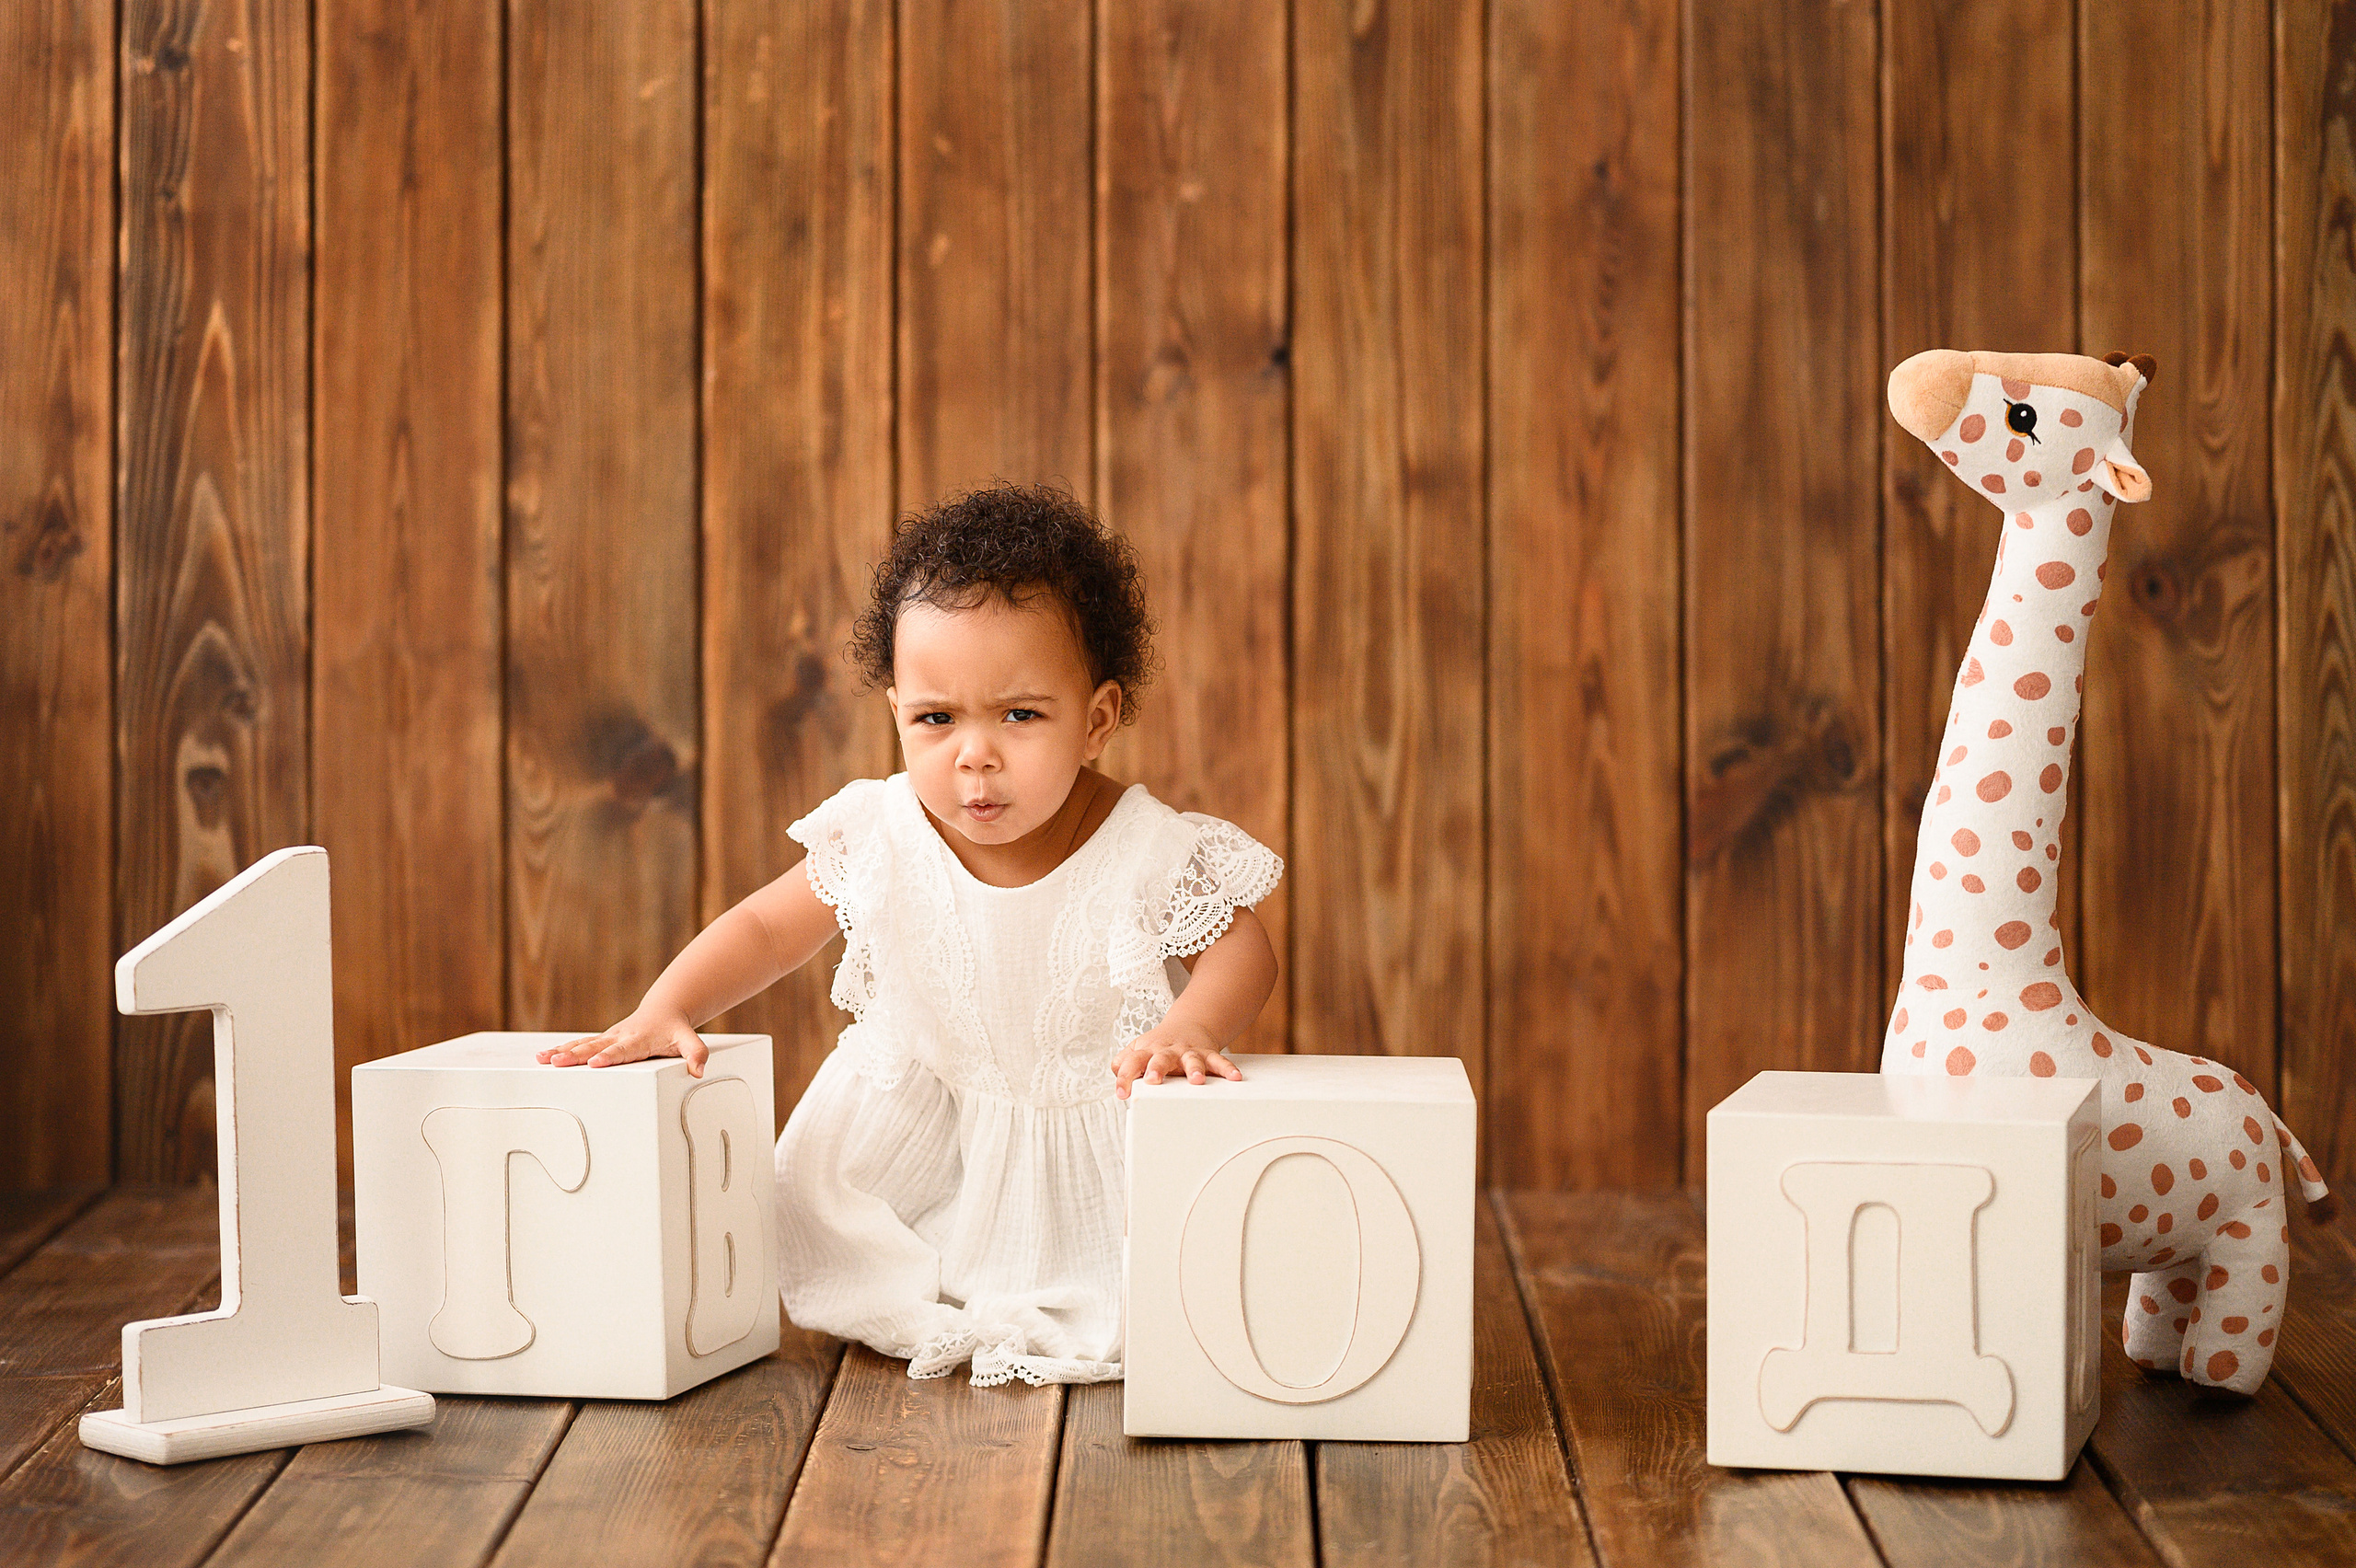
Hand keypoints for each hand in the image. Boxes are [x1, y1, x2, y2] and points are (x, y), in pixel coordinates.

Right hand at [537, 1011, 709, 1076]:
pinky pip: (579, 1044)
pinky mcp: (601, 1039)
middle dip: (577, 1055)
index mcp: (640, 1039)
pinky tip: (542, 1057)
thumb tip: (698, 1070)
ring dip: (563, 1052)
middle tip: (558, 1062)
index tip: (596, 1062)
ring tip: (543, 1059)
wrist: (664, 1009)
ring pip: (583, 1044)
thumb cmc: (675, 1029)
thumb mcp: (689, 1039)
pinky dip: (561, 1049)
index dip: (610, 1056)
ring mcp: (609, 1037)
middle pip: (597, 1047)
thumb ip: (696, 1053)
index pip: (624, 1050)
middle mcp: (621, 1037)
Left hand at [1112, 1022, 1241, 1099]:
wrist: (1187, 1026)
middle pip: (1160, 1058)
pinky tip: (1234, 1077)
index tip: (1122, 1093)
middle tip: (1153, 1080)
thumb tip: (1116, 1075)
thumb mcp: (1138, 1051)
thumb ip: (1123, 1064)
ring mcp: (1188, 1052)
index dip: (1125, 1076)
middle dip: (1157, 1068)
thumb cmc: (1158, 1047)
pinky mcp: (1207, 1054)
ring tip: (1197, 1080)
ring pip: (1191, 1059)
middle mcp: (1167, 1051)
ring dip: (1194, 1069)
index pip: (1132, 1062)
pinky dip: (1227, 1068)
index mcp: (1147, 1052)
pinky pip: (1218, 1061)